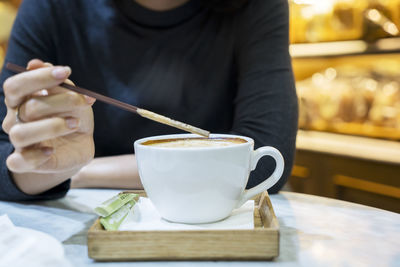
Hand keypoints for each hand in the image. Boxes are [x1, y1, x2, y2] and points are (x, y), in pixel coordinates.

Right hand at [2, 59, 95, 176]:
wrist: (79, 144)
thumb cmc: (72, 116)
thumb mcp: (73, 98)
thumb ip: (57, 83)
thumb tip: (36, 63)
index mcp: (21, 100)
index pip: (16, 85)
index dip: (39, 77)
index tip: (65, 72)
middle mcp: (14, 120)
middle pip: (27, 108)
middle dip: (60, 101)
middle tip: (83, 100)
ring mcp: (19, 142)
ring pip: (21, 134)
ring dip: (52, 127)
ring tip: (75, 123)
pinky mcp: (25, 162)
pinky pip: (18, 161)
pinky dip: (34, 155)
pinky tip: (50, 151)